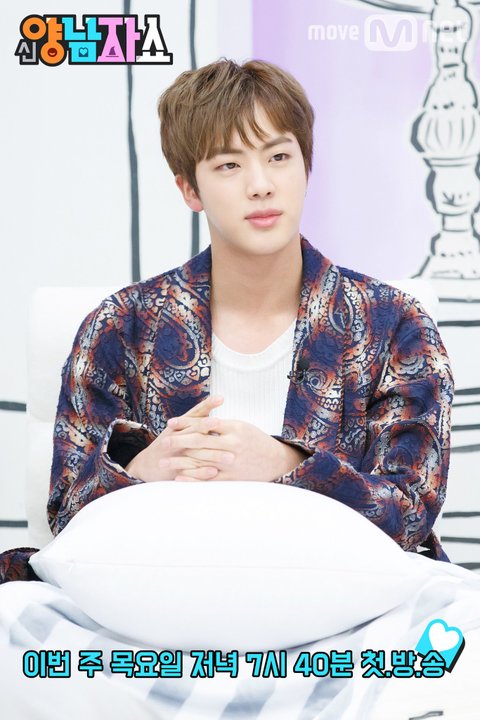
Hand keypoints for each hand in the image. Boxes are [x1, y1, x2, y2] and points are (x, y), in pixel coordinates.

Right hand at [125, 395, 226, 481]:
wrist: (147, 464)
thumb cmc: (169, 442)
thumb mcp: (180, 426)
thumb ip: (199, 414)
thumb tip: (220, 398)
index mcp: (179, 426)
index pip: (195, 413)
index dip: (206, 405)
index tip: (220, 398)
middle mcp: (177, 438)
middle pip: (193, 431)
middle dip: (206, 426)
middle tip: (220, 422)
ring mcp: (176, 455)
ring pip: (195, 453)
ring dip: (212, 455)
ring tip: (230, 456)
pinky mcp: (176, 471)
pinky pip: (190, 472)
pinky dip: (201, 473)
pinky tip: (214, 472)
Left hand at [164, 417, 307, 481]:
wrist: (276, 460)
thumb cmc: (256, 441)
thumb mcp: (242, 426)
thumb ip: (221, 424)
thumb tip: (200, 420)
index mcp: (234, 428)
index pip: (204, 423)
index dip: (185, 423)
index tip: (170, 423)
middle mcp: (232, 444)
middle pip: (199, 441)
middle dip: (178, 441)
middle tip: (163, 442)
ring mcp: (232, 462)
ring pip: (201, 461)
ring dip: (180, 462)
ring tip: (163, 462)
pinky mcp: (232, 478)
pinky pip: (209, 479)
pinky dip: (193, 479)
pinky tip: (179, 478)